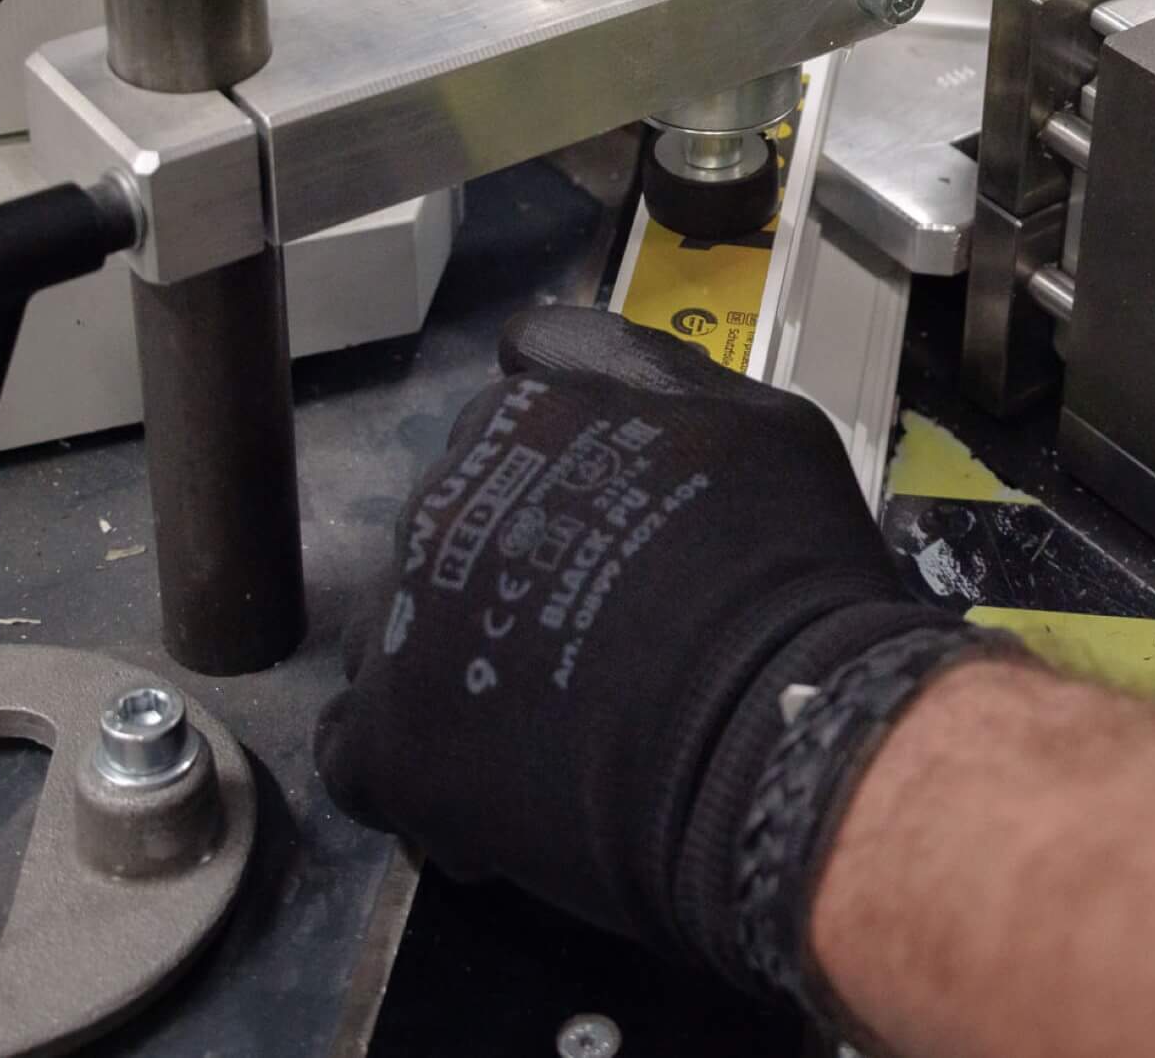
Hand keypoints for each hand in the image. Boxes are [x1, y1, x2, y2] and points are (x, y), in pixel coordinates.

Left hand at [315, 306, 974, 994]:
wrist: (776, 733)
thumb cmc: (790, 580)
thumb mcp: (765, 428)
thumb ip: (662, 386)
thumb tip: (574, 364)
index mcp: (537, 409)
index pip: (510, 405)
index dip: (555, 462)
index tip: (600, 514)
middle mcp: (449, 492)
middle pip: (452, 522)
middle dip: (508, 568)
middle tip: (597, 636)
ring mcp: (405, 612)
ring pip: (399, 629)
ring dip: (455, 664)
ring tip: (546, 726)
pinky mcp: (382, 734)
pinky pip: (363, 744)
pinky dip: (421, 766)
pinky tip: (497, 789)